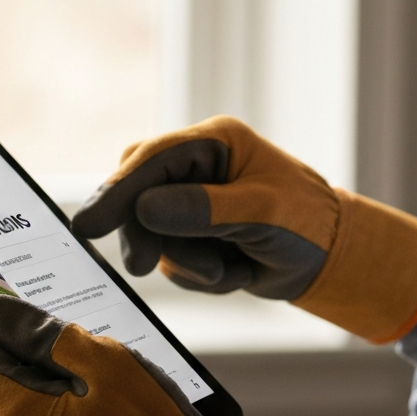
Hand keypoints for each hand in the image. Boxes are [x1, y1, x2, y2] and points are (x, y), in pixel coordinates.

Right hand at [72, 116, 416, 342]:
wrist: (328, 260)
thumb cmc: (306, 223)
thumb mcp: (262, 214)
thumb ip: (205, 210)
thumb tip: (146, 209)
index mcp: (216, 142)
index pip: (152, 158)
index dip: (117, 189)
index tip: (88, 225)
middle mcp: (198, 164)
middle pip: (137, 192)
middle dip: (145, 233)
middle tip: (141, 266)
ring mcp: (192, 199)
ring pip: (152, 232)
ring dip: (186, 261)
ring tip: (227, 267)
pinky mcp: (192, 232)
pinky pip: (171, 258)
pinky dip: (199, 274)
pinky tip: (233, 270)